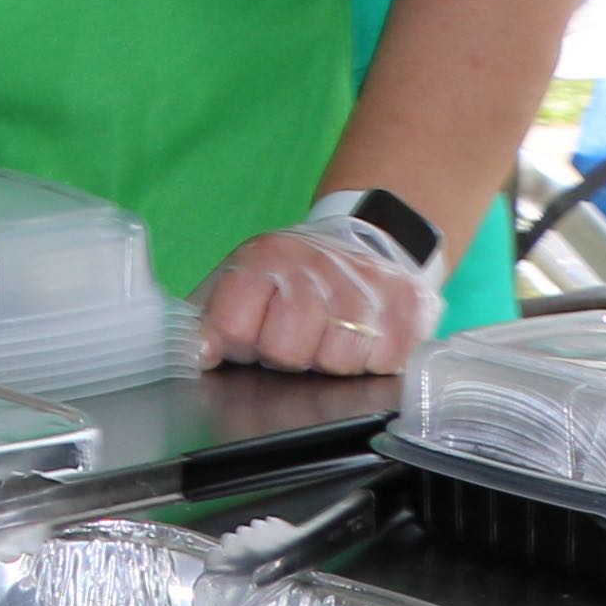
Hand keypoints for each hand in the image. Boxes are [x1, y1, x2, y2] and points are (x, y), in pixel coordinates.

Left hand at [198, 207, 438, 375]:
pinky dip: (373, 360)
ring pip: (339, 359)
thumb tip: (196, 353)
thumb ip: (206, 323)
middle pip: (288, 351)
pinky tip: (363, 338)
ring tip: (328, 336)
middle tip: (295, 337)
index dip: (240, 341)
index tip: (250, 332)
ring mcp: (365, 281)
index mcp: (263, 258)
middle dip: (288, 354)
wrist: (356, 245)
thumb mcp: (234, 288)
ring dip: (332, 359)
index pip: (233, 327)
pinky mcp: (408, 300)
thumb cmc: (286, 280)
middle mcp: (314, 264)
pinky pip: (385, 360)